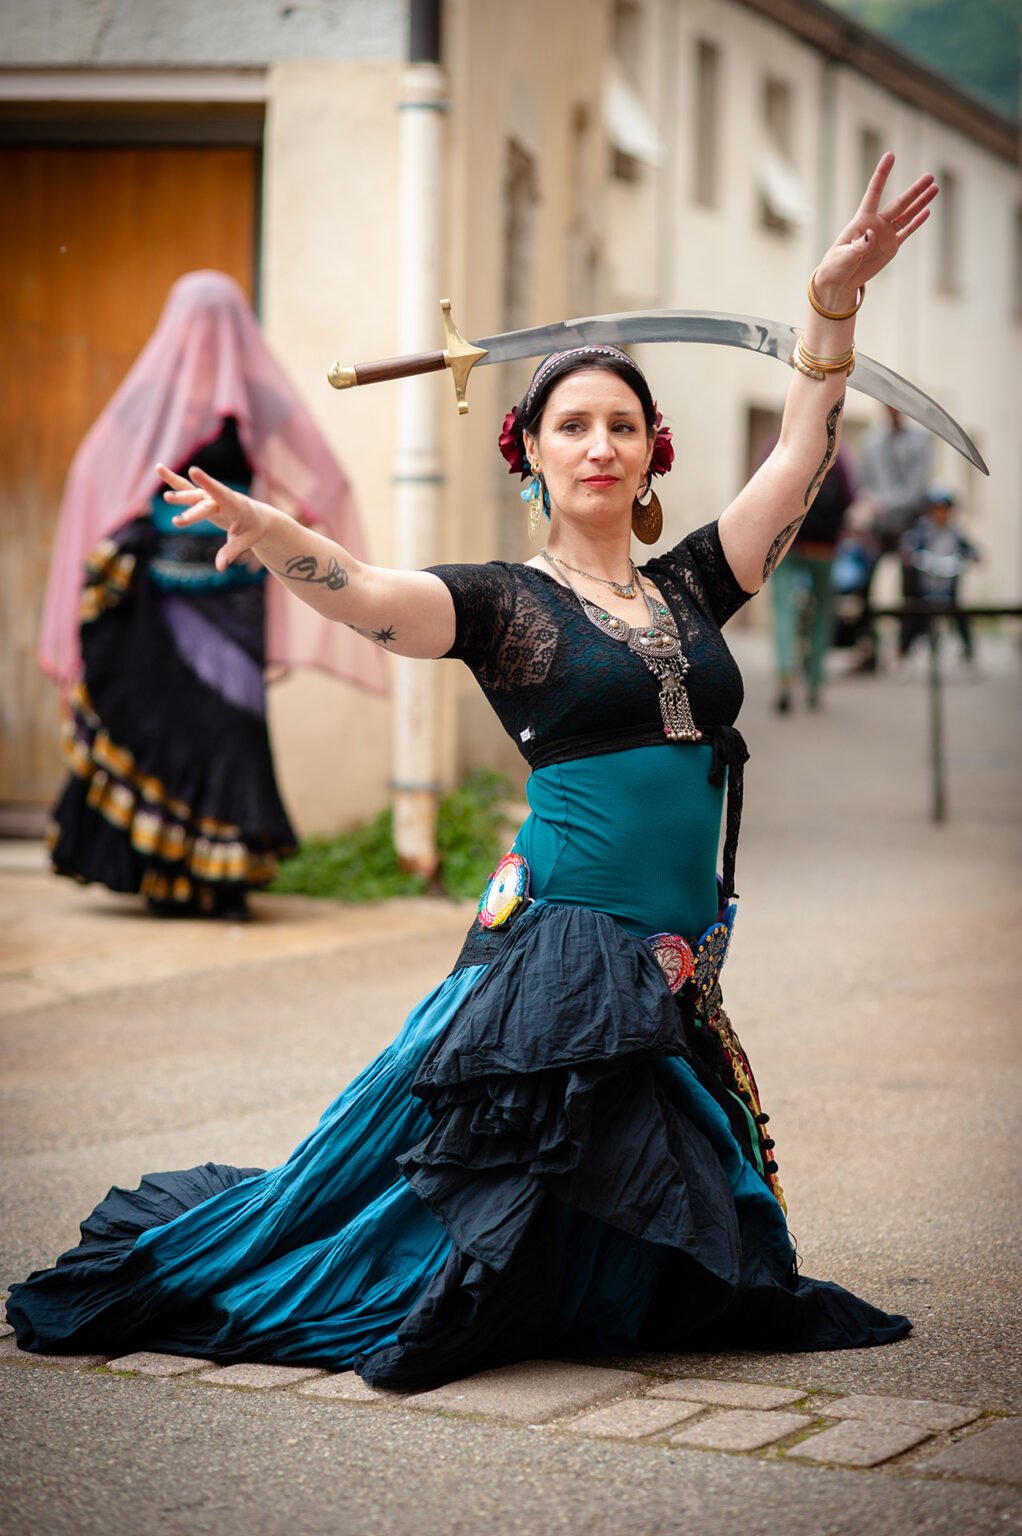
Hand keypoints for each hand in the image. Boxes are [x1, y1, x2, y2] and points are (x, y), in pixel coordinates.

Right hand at [156, 463, 275, 572]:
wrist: (256, 516)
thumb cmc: (252, 528)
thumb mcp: (245, 540)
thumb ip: (231, 552)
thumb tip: (220, 568)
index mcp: (235, 505)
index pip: (221, 494)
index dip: (208, 485)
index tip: (194, 472)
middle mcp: (221, 498)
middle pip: (204, 504)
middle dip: (193, 514)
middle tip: (178, 523)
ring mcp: (210, 496)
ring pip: (193, 492)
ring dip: (180, 494)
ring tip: (166, 498)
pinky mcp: (203, 498)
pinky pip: (187, 488)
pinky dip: (173, 480)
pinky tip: (158, 468)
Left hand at [814, 153, 937, 304]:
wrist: (840, 281)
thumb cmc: (836, 265)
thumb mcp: (843, 256)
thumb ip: (857, 246)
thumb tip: (871, 235)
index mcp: (862, 220)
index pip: (874, 192)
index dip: (882, 174)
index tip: (890, 155)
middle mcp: (876, 223)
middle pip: (899, 203)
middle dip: (915, 190)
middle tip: (930, 177)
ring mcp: (885, 234)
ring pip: (907, 215)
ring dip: (921, 202)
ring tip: (935, 188)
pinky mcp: (891, 247)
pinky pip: (906, 232)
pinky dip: (917, 222)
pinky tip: (927, 211)